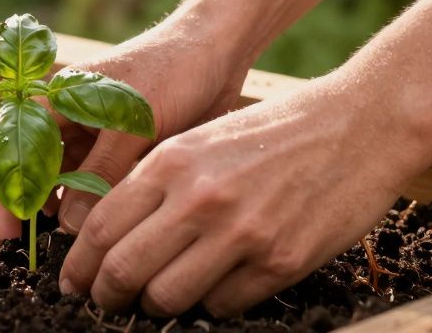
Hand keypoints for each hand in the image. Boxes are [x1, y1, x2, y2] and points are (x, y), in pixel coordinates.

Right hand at [0, 16, 249, 238]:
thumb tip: (68, 226)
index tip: (10, 232)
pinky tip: (92, 232)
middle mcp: (65, 118)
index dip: (2, 189)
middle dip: (22, 205)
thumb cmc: (172, 71)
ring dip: (56, 211)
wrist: (217, 52)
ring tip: (61, 248)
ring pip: (58, 181)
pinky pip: (90, 185)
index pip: (8, 145)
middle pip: (26, 166)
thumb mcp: (132, 123)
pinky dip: (87, 208)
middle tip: (26, 249)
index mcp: (55, 98)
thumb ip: (100, 171)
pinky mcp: (117, 151)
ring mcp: (90, 135)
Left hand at [58, 78, 424, 316]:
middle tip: (106, 304)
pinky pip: (223, 305)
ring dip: (157, 306)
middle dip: (106, 296)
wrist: (358, 125)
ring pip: (168, 297)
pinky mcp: (279, 261)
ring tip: (159, 299)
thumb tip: (112, 235)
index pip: (100, 228)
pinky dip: (212, 304)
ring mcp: (240, 233)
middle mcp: (198, 199)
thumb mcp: (201, 142)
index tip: (73, 283)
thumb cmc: (274, 131)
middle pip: (124, 271)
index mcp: (170, 162)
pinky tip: (217, 286)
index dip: (79, 266)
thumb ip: (157, 183)